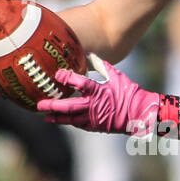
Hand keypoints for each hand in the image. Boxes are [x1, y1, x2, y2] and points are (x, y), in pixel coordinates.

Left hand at [38, 53, 160, 134]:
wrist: (139, 114)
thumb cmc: (128, 92)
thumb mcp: (116, 76)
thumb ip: (101, 65)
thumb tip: (90, 54)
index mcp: (99, 91)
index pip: (80, 84)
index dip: (68, 79)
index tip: (57, 74)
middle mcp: (94, 105)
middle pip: (69, 106)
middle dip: (53, 105)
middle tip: (40, 104)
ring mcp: (94, 118)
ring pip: (71, 119)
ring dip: (57, 118)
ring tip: (45, 117)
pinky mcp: (96, 126)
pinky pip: (79, 124)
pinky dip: (69, 122)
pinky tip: (60, 120)